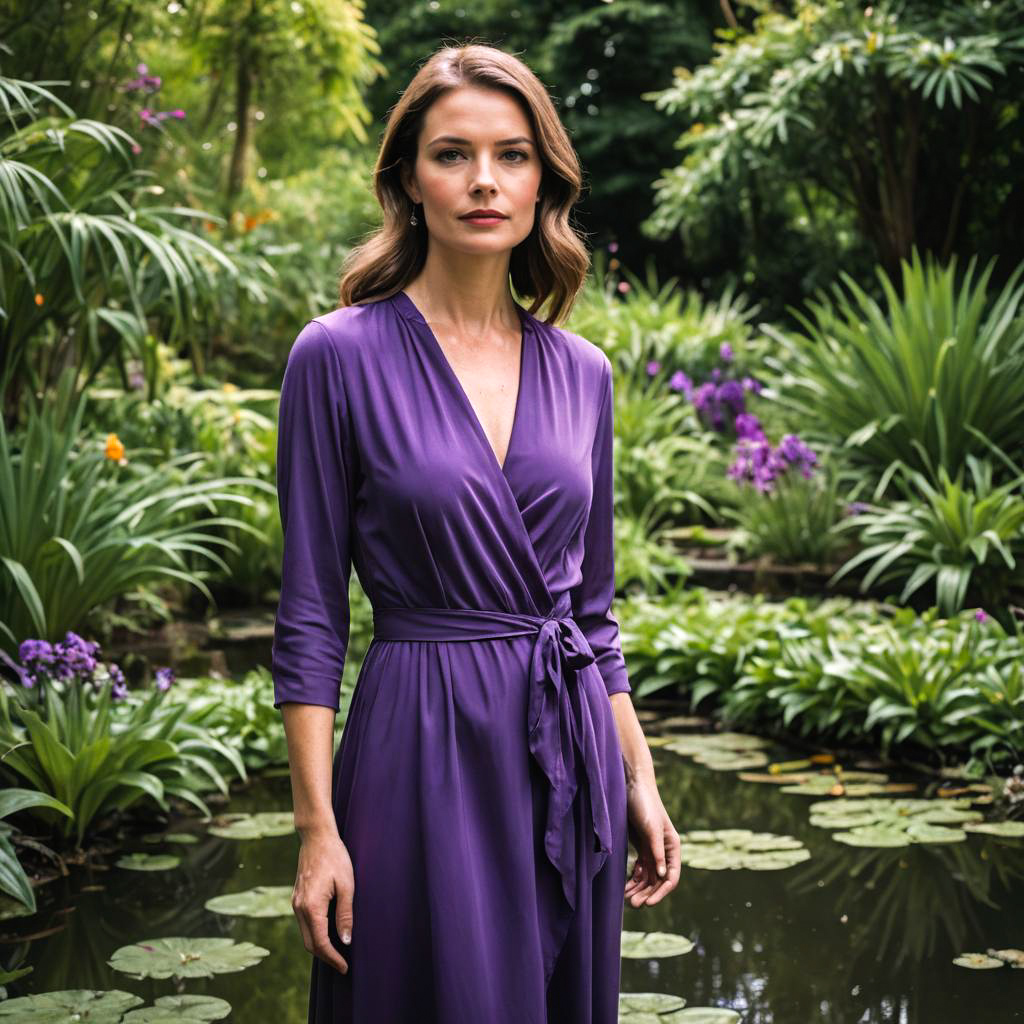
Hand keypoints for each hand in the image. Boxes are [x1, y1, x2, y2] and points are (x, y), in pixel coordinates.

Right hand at [292, 828, 354, 973]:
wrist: (317, 837)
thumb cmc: (335, 858)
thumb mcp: (346, 885)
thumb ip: (345, 914)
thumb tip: (345, 941)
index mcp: (311, 906)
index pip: (320, 942)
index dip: (333, 958)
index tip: (344, 967)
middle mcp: (299, 907)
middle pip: (309, 943)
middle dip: (325, 956)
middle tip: (342, 964)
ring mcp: (296, 902)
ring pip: (305, 934)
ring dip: (319, 946)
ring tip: (338, 952)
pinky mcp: (297, 897)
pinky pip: (304, 923)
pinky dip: (315, 933)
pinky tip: (328, 933)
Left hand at [623, 773, 679, 907]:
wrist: (630, 786)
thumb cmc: (644, 804)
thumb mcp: (651, 828)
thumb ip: (657, 851)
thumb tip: (663, 876)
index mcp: (672, 847)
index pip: (672, 877)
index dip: (661, 892)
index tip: (648, 903)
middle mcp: (664, 851)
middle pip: (658, 881)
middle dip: (647, 893)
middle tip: (632, 904)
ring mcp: (652, 850)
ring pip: (648, 878)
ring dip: (639, 890)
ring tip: (626, 900)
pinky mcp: (640, 847)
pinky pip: (639, 870)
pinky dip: (633, 880)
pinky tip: (625, 888)